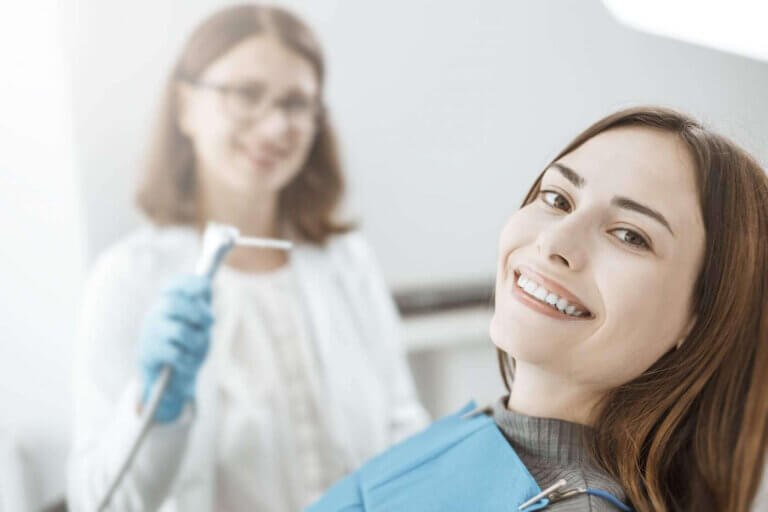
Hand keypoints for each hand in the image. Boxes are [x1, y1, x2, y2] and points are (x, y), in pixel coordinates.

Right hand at [138, 274, 213, 421]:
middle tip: (211, 323)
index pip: (174, 285)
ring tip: (199, 349)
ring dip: (197, 341)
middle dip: (198, 313)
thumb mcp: (199, 326)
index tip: (206, 286)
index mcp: (166, 303)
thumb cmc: (188, 346)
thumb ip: (202, 308)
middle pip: (175, 304)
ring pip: (179, 331)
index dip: (189, 283)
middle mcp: (154, 314)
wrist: (168, 380)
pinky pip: (176, 354)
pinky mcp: (147, 354)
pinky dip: (188, 360)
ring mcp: (149, 334)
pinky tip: (187, 363)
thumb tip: (207, 287)